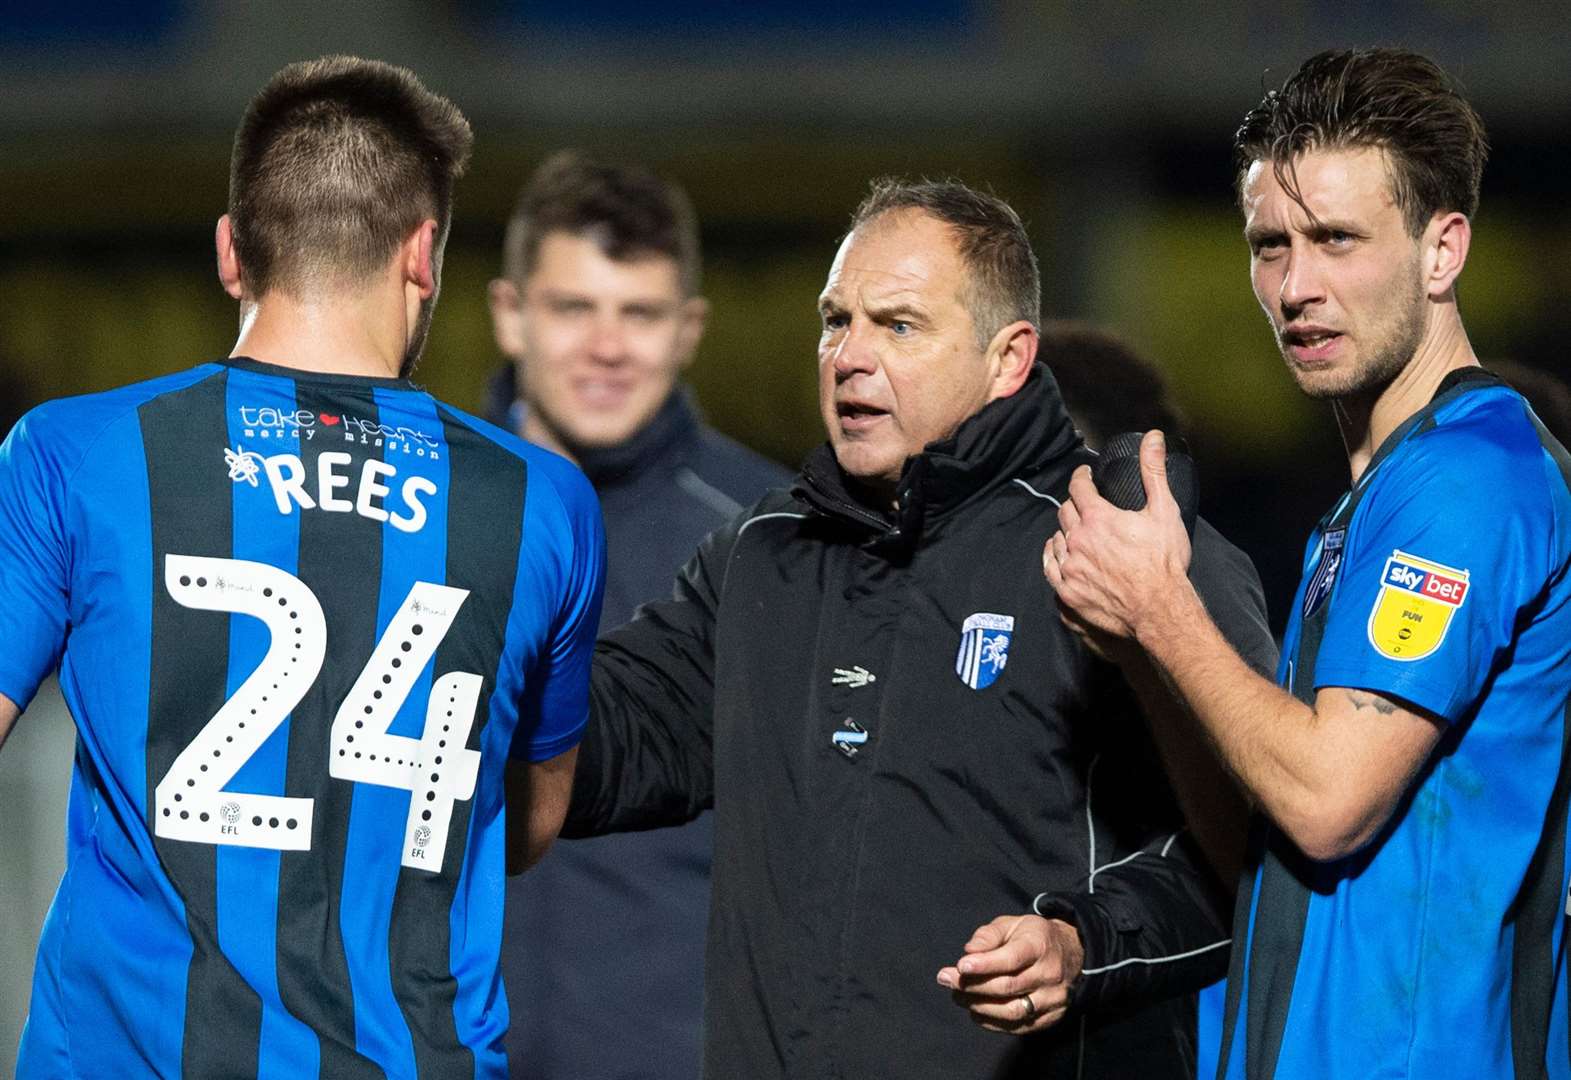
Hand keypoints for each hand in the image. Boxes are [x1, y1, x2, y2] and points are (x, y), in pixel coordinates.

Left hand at [936, 914, 1083, 1033]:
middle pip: (1007, 987)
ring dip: (979, 1006)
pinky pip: (1017, 1027)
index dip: (984, 964)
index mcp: (1040, 945)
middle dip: (972, 985)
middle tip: (946, 979)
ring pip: (1012, 1011)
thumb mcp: (1011, 924)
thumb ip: (988, 935)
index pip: (1011, 959)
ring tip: (957, 996)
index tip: (959, 966)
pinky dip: (992, 1022)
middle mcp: (1050, 974)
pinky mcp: (1050, 1018)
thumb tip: (969, 952)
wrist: (1070, 954)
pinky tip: (974, 1010)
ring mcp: (1052, 1000)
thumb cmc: (1032, 938)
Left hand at [1044, 430, 1192, 641]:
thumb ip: (1154, 471)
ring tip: (1076, 531)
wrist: (1160, 609)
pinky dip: (1054, 557)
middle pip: (1065, 512)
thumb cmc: (1164, 562)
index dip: (1080, 477)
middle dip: (1074, 504)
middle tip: (1084, 505)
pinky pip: (1051, 568)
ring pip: (1056, 539)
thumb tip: (1153, 437)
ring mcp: (1071, 567)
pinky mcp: (1068, 591)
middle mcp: (1078, 540)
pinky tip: (1061, 555)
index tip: (1084, 475)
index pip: (1078, 487)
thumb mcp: (1164, 511)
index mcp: (1098, 518)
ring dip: (1064, 532)